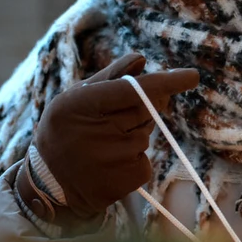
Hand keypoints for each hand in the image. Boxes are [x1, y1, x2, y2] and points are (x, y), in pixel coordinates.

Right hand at [33, 53, 199, 219]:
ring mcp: (113, 159)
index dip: (166, 82)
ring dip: (134, 133)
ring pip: (146, 134)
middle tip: (119, 115)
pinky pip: (144, 159)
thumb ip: (111, 76)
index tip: (192, 75)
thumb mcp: (77, 97)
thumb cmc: (66, 129)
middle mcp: (97, 132)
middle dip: (145, 106)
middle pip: (146, 109)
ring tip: (106, 143)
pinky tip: (111, 162)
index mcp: (81, 104)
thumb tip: (141, 58)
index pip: (133, 90)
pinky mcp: (125, 180)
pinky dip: (134, 158)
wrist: (49, 183)